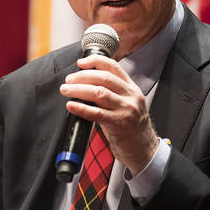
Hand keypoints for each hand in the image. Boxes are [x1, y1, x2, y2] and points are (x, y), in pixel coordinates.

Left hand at [60, 55, 158, 172]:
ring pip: (99, 93)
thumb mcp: (127, 103)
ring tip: (66, 90)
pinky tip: (71, 106)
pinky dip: (82, 108)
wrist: (143, 148)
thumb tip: (85, 84)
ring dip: (78, 90)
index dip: (95, 61)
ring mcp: (126, 109)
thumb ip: (112, 93)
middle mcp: (130, 96)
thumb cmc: (131, 126)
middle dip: (82, 76)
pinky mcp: (119, 124)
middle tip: (68, 80)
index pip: (113, 67)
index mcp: (131, 88)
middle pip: (103, 78)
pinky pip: (97, 113)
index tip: (80, 63)